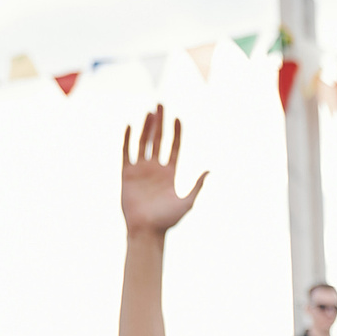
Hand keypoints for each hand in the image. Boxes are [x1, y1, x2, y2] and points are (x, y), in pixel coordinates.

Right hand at [120, 105, 207, 237]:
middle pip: (158, 140)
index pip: (173, 148)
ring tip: (149, 111)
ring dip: (146, 127)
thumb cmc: (167, 220)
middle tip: (161, 105)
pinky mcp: (127, 174)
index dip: (176, 133)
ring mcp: (141, 170)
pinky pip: (126, 153)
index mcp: (170, 174)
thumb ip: (197, 185)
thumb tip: (210, 171)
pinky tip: (130, 125)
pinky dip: (127, 139)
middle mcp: (155, 169)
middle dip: (160, 123)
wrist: (146, 230)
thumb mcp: (187, 202)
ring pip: (143, 143)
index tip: (178, 118)